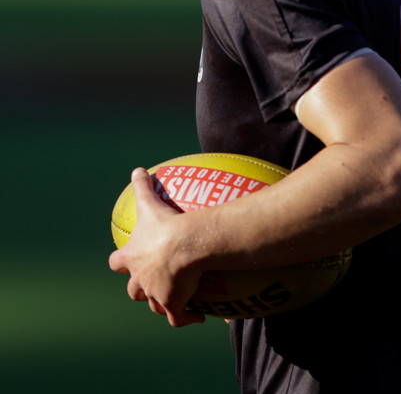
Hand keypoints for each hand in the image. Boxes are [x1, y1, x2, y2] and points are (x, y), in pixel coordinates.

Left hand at [109, 167, 206, 326]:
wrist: (184, 246)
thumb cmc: (165, 225)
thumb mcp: (150, 202)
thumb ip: (142, 186)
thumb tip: (137, 169)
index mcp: (133, 257)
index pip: (117, 262)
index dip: (120, 262)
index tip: (124, 262)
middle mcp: (140, 279)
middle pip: (133, 289)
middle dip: (138, 287)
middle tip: (149, 283)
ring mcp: (155, 295)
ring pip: (154, 305)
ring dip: (160, 303)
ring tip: (173, 301)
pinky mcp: (172, 305)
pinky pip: (179, 318)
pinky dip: (186, 318)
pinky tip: (197, 317)